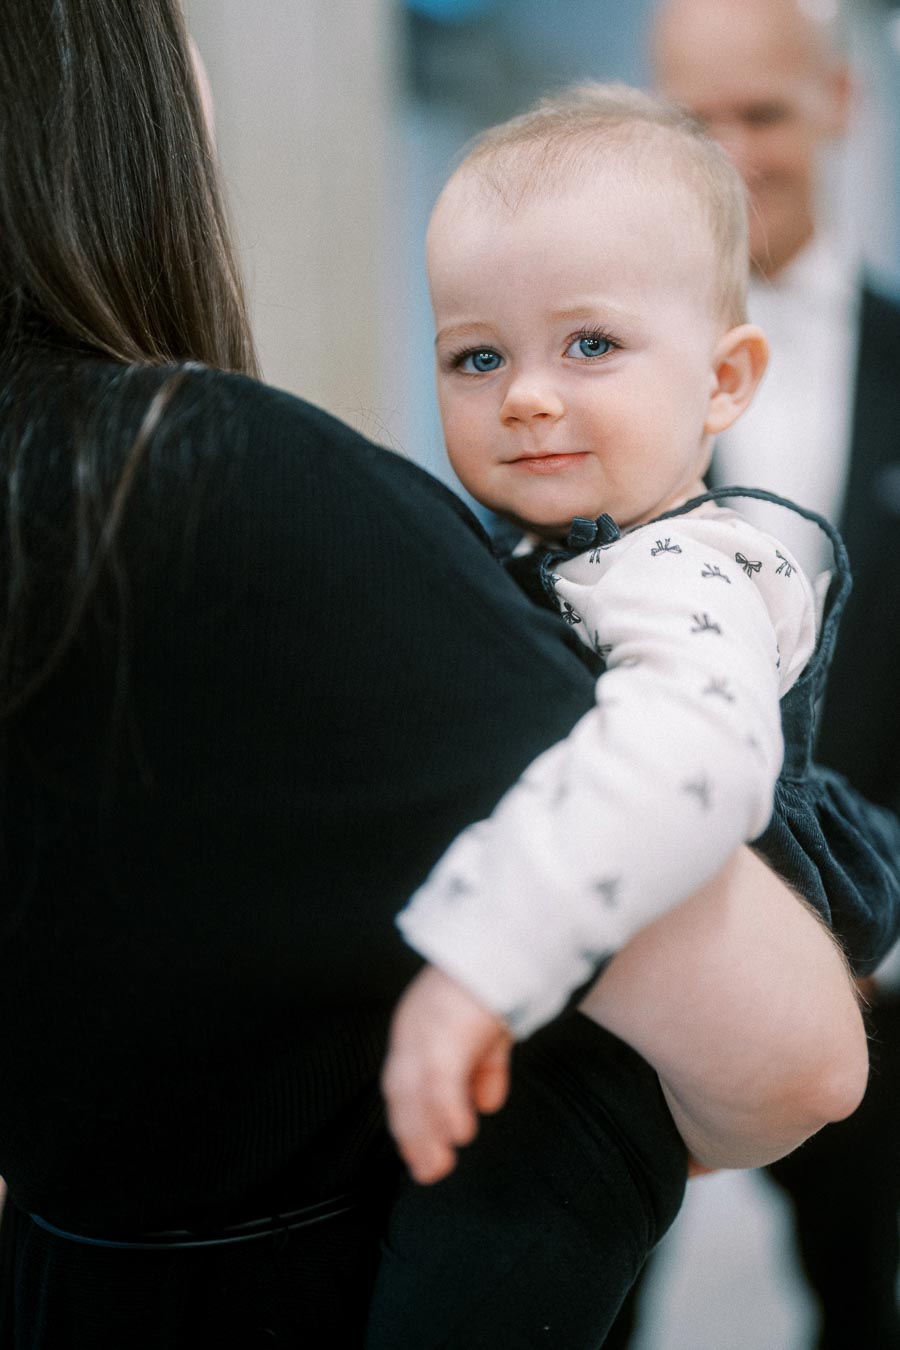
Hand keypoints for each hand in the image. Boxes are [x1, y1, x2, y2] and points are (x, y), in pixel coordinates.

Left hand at [381, 965, 512, 1183]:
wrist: (512, 935)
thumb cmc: (503, 976)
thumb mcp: (493, 1028)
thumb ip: (485, 1066)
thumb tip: (485, 1105)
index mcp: (420, 1021)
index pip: (405, 1080)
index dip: (411, 1119)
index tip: (420, 1151)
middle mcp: (415, 1024)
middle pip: (402, 1089)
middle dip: (413, 1134)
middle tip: (427, 1170)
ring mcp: (427, 1025)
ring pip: (415, 1090)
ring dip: (425, 1133)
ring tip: (437, 1167)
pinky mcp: (448, 1027)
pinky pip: (442, 1077)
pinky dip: (448, 1108)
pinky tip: (460, 1133)